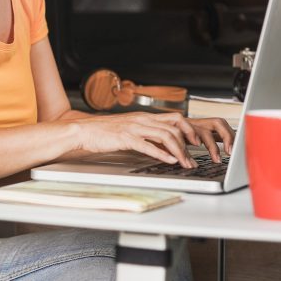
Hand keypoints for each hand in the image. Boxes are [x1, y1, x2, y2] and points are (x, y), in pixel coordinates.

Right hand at [71, 113, 233, 167]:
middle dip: (189, 142)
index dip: (189, 129)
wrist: (83, 130)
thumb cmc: (104, 133)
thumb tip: (162, 145)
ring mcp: (134, 128)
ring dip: (179, 151)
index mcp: (144, 117)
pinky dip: (162, 154)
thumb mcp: (129, 131)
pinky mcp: (125, 138)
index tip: (196, 142)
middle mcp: (142, 120)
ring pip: (165, 136)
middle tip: (195, 155)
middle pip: (174, 126)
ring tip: (185, 163)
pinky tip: (170, 161)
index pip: (175, 118)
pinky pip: (148, 145)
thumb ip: (145, 135)